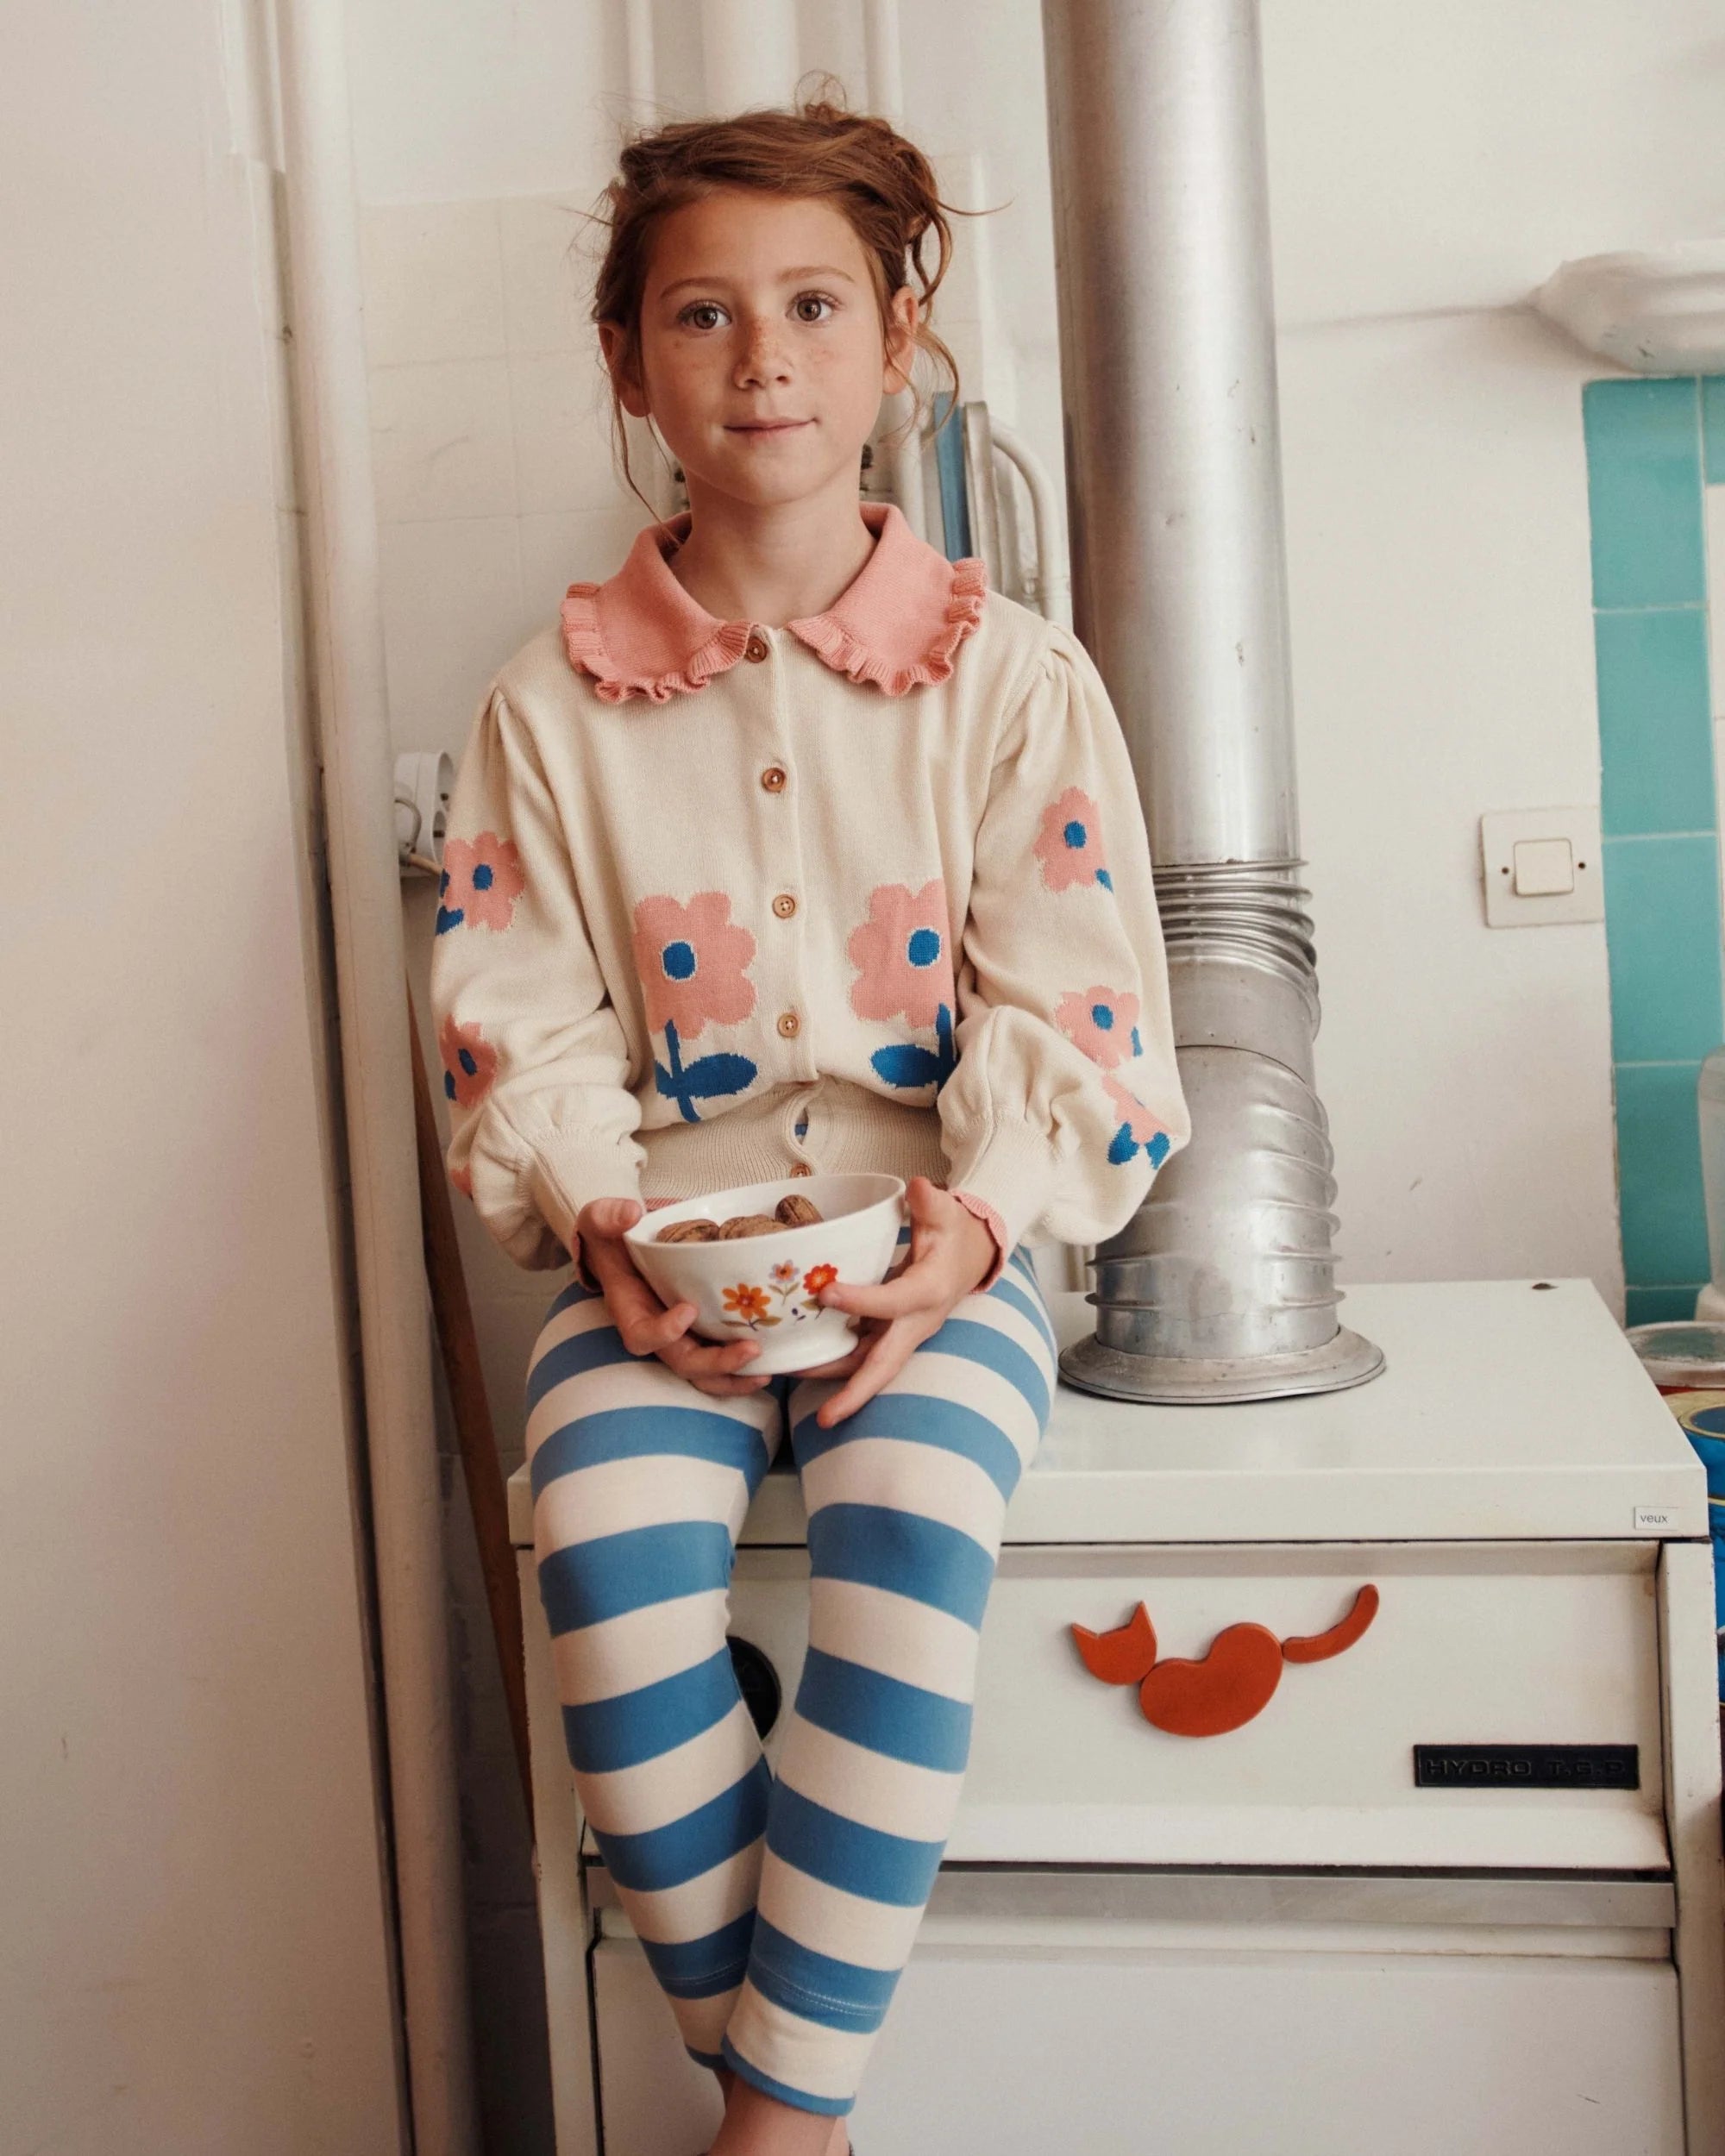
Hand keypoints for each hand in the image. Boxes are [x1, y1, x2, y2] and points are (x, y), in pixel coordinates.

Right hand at [574, 1198, 773, 1397]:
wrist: (622, 1246)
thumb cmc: (610, 1236)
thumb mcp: (599, 1219)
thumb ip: (607, 1216)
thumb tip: (632, 1213)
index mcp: (630, 1309)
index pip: (642, 1336)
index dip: (664, 1331)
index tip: (688, 1308)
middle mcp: (656, 1330)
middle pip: (682, 1363)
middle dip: (716, 1362)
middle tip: (751, 1348)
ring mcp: (681, 1335)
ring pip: (703, 1373)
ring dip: (735, 1376)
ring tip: (766, 1371)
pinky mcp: (701, 1330)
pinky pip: (720, 1359)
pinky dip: (744, 1366)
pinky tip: (774, 1360)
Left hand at [797, 1177, 998, 1428]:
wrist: (972, 1256)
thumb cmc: (954, 1234)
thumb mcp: (947, 1214)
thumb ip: (932, 1202)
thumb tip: (918, 1187)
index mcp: (929, 1292)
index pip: (892, 1302)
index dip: (860, 1301)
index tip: (825, 1292)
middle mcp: (916, 1322)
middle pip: (886, 1366)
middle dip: (856, 1393)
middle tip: (826, 1418)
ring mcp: (903, 1334)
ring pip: (869, 1367)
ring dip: (834, 1382)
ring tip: (791, 1381)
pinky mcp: (891, 1335)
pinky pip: (863, 1356)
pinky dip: (835, 1365)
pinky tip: (801, 1363)